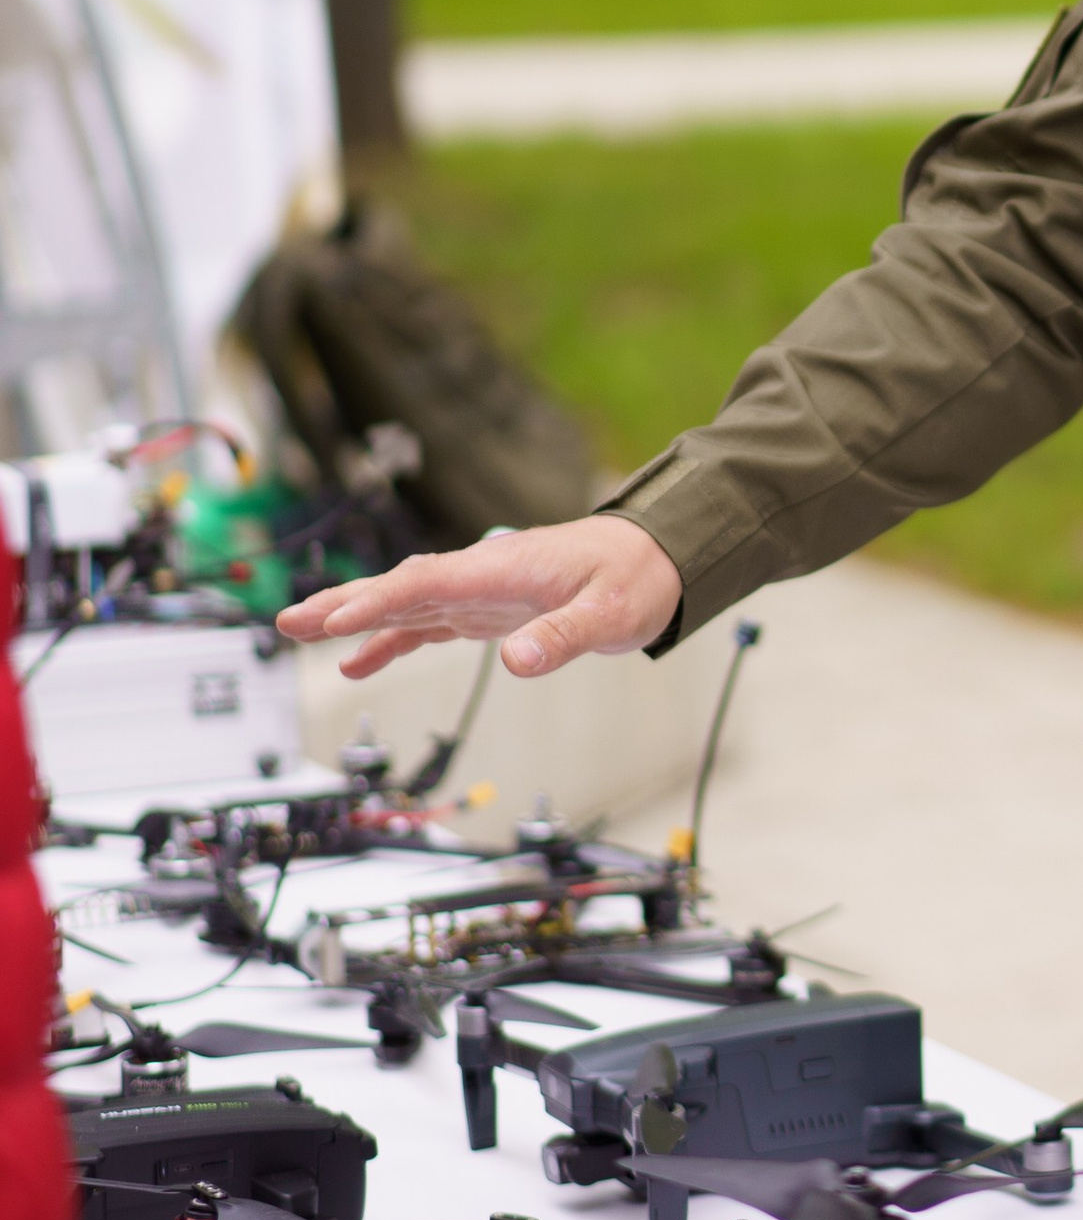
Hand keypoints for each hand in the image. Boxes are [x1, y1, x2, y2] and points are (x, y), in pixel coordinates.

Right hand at [276, 514, 684, 683]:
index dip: (379, 601)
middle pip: (400, 586)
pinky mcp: (486, 608)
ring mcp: (480, 591)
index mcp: (502, 568)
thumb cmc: (636, 578)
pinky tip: (357, 662)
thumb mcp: (611, 614)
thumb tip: (519, 661)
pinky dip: (390, 639)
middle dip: (345, 603)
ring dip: (354, 618)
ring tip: (300, 636)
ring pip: (404, 602)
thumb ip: (564, 636)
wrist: (656, 557)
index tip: (336, 619)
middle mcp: (481, 574)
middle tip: (289, 622)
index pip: (427, 582)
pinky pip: (427, 622)